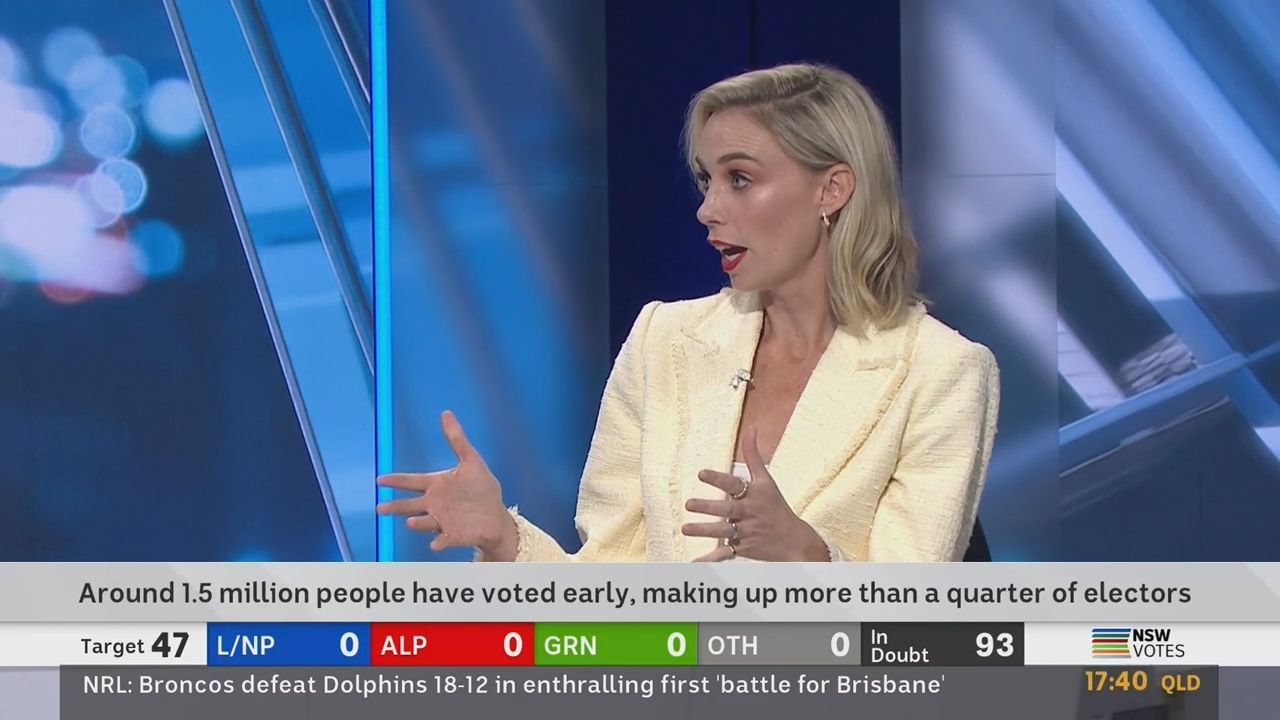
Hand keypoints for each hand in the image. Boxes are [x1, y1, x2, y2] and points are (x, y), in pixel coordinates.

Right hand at [376, 411, 517, 558]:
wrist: (495, 516)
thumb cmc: (481, 489)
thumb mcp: (471, 460)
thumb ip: (456, 438)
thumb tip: (446, 413)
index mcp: (436, 485)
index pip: (411, 482)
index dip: (396, 481)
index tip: (381, 480)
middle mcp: (435, 504)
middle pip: (409, 505)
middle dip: (395, 507)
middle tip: (380, 509)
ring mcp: (442, 521)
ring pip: (424, 522)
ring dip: (417, 523)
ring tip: (410, 522)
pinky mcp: (453, 536)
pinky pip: (444, 540)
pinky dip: (439, 542)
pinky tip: (435, 544)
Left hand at [681, 427, 828, 561]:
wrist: (795, 540)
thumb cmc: (776, 506)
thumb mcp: (767, 480)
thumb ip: (754, 455)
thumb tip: (751, 428)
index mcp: (753, 495)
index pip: (734, 485)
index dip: (718, 479)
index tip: (700, 473)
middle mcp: (749, 513)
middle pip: (727, 510)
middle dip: (708, 508)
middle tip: (688, 504)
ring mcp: (746, 532)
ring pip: (723, 531)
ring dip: (704, 531)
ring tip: (685, 529)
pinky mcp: (743, 548)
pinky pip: (725, 554)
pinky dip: (710, 560)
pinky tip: (694, 564)